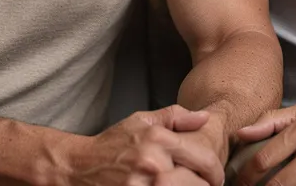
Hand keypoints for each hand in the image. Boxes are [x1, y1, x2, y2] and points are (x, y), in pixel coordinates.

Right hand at [59, 105, 225, 185]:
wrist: (78, 167)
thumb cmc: (112, 144)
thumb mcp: (141, 121)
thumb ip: (175, 116)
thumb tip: (204, 118)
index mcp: (159, 140)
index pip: (205, 160)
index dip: (216, 173)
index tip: (214, 179)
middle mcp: (153, 163)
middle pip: (199, 185)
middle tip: (200, 185)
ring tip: (182, 185)